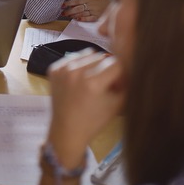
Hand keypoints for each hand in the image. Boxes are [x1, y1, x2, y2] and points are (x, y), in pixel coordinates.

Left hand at [46, 49, 124, 167]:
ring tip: (91, 81)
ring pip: (88, 54)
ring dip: (93, 64)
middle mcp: (76, 72)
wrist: (67, 130)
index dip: (120, 74)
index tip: (118, 84)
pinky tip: (78, 80)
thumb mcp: (118, 105)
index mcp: (93, 83)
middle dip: (107, 68)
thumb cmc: (94, 121)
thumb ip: (127, 84)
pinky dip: (79, 66)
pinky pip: (73, 58)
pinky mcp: (54, 69)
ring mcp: (63, 69)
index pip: (116, 64)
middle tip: (105, 84)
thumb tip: (129, 68)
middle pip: (102, 57)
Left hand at [61, 0, 109, 20]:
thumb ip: (85, 1)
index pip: (76, 1)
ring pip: (82, 13)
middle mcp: (91, 4)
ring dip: (74, 15)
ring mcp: (94, 11)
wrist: (115, 5)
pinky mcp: (98, 17)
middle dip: (69, 11)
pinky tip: (78, 19)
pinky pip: (89, 18)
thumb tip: (74, 4)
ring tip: (68, 16)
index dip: (69, 3)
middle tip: (63, 13)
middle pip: (77, 8)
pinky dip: (83, 19)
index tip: (62, 5)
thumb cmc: (103, 2)